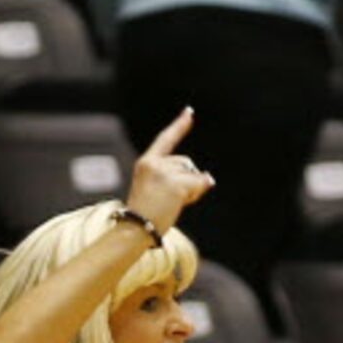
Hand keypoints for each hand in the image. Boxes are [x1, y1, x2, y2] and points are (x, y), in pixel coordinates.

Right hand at [125, 107, 214, 235]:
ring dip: (191, 189)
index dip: (179, 125)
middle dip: (187, 179)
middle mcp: (154, 163)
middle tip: (170, 199)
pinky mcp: (176, 185)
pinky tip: (181, 204)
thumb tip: (208, 178)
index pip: (165, 139)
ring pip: (194, 174)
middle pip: (186, 163)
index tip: (190, 112)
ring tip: (172, 203)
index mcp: (146, 163)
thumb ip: (174, 177)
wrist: (134, 230)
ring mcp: (165, 173)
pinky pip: (198, 184)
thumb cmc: (144, 215)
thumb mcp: (153, 189)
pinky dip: (196, 194)